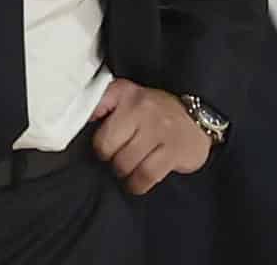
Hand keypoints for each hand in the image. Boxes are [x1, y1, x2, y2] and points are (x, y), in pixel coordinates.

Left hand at [90, 79, 211, 194]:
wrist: (198, 118)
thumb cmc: (154, 111)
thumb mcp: (126, 96)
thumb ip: (102, 103)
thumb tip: (78, 117)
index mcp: (124, 92)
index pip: (94, 111)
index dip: (92, 133)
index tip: (99, 144)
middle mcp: (140, 108)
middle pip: (107, 146)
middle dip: (108, 158)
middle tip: (115, 159)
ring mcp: (158, 129)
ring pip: (125, 163)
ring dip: (123, 173)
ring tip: (127, 170)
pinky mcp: (173, 151)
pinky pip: (146, 175)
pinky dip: (137, 184)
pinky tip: (136, 182)